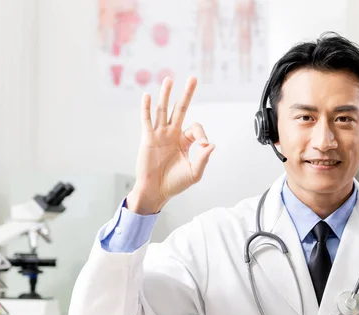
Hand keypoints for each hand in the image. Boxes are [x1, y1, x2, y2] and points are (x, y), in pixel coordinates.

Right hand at [127, 76, 214, 214]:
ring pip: (163, 110)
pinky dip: (147, 108)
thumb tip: (211, 144)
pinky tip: (148, 96)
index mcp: (184, 142)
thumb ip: (203, 159)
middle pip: (180, 109)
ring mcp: (159, 135)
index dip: (202, 134)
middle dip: (186, 94)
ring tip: (169, 80)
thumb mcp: (194, 173)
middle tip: (193, 78)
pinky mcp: (148, 139)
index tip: (203, 145)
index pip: (195, 128)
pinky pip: (147, 120)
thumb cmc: (174, 184)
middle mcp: (172, 134)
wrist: (155, 192)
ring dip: (166, 95)